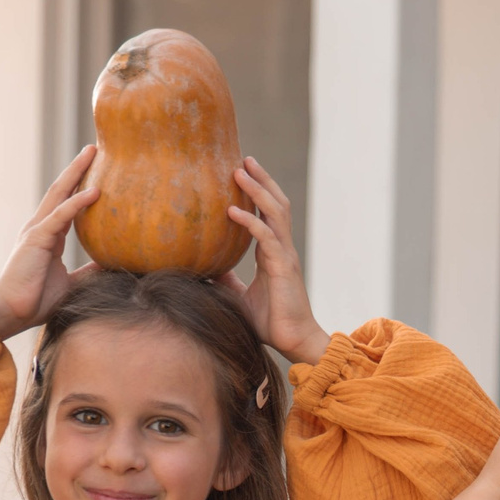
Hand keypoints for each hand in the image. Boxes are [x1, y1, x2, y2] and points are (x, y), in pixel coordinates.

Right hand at [0, 147, 99, 340]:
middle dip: (78, 168)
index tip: (98, 170)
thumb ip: (88, 272)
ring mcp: (37, 230)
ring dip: (77, 172)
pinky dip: (78, 202)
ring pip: (60, 194)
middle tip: (95, 148)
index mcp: (48, 236)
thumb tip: (110, 266)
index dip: (81, 185)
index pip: (67, 203)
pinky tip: (95, 191)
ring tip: (93, 153)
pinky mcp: (36, 238)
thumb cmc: (36, 301)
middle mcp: (41, 227)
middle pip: (62, 190)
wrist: (12, 312)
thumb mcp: (72, 283)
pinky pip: (61, 216)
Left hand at [218, 157, 328, 365]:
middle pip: (275, 203)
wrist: (293, 342)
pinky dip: (250, 222)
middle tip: (244, 157)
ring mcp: (284, 256)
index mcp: (273, 253)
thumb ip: (226, 279)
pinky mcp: (283, 268)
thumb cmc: (270, 322)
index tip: (242, 171)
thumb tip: (205, 268)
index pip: (267, 214)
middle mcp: (281, 249)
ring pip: (275, 212)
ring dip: (258, 190)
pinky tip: (232, 210)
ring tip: (240, 170)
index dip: (257, 192)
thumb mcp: (239, 296)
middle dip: (261, 179)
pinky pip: (267, 238)